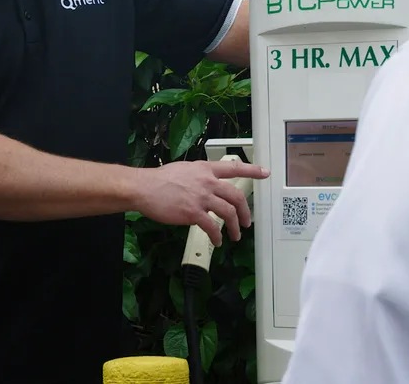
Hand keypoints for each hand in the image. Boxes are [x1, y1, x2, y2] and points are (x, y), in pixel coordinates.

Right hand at [133, 160, 268, 245]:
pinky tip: (217, 241)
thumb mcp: (184, 169)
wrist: (144, 187)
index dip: (252, 170)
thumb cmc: (159, 180)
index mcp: (205, 169)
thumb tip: (207, 184)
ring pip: (228, 212)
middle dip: (246, 211)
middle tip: (247, 221)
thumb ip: (199, 176)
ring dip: (234, 227)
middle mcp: (207, 181)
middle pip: (236, 196)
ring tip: (235, 236)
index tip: (265, 173)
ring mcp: (201, 197)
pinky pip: (211, 226)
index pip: (234, 167)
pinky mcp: (193, 213)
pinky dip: (217, 236)